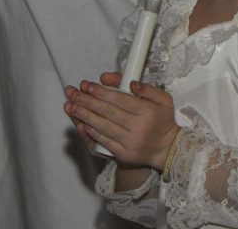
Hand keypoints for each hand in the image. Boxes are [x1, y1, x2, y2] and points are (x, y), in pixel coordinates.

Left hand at [64, 72, 179, 169]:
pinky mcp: (124, 155)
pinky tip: (82, 123)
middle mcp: (139, 128)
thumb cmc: (163, 121)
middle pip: (108, 112)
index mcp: (149, 112)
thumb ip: (148, 89)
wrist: (167, 149)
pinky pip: (104, 141)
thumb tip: (131, 83)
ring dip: (84, 116)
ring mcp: (130, 143)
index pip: (121, 99)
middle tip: (72, 93)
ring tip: (70, 106)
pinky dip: (91, 132)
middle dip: (87, 101)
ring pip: (103, 127)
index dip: (102, 92)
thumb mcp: (164, 99)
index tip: (88, 86)